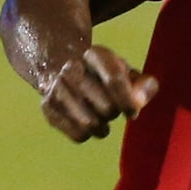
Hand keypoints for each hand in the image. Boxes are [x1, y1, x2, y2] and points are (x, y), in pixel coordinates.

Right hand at [39, 44, 156, 142]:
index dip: (128, 102)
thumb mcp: (127, 74)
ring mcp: (56, 87)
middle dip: (114, 112)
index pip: (114, 80)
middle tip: (110, 107)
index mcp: (96, 54)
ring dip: (102, 126)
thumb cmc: (105, 76)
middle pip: (106, 108)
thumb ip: (143, 86)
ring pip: (91, 125)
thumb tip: (139, 101)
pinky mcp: (47, 106)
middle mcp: (72, 68)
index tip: (132, 112)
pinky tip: (87, 122)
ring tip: (100, 116)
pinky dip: (88, 134)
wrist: (64, 70)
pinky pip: (78, 135)